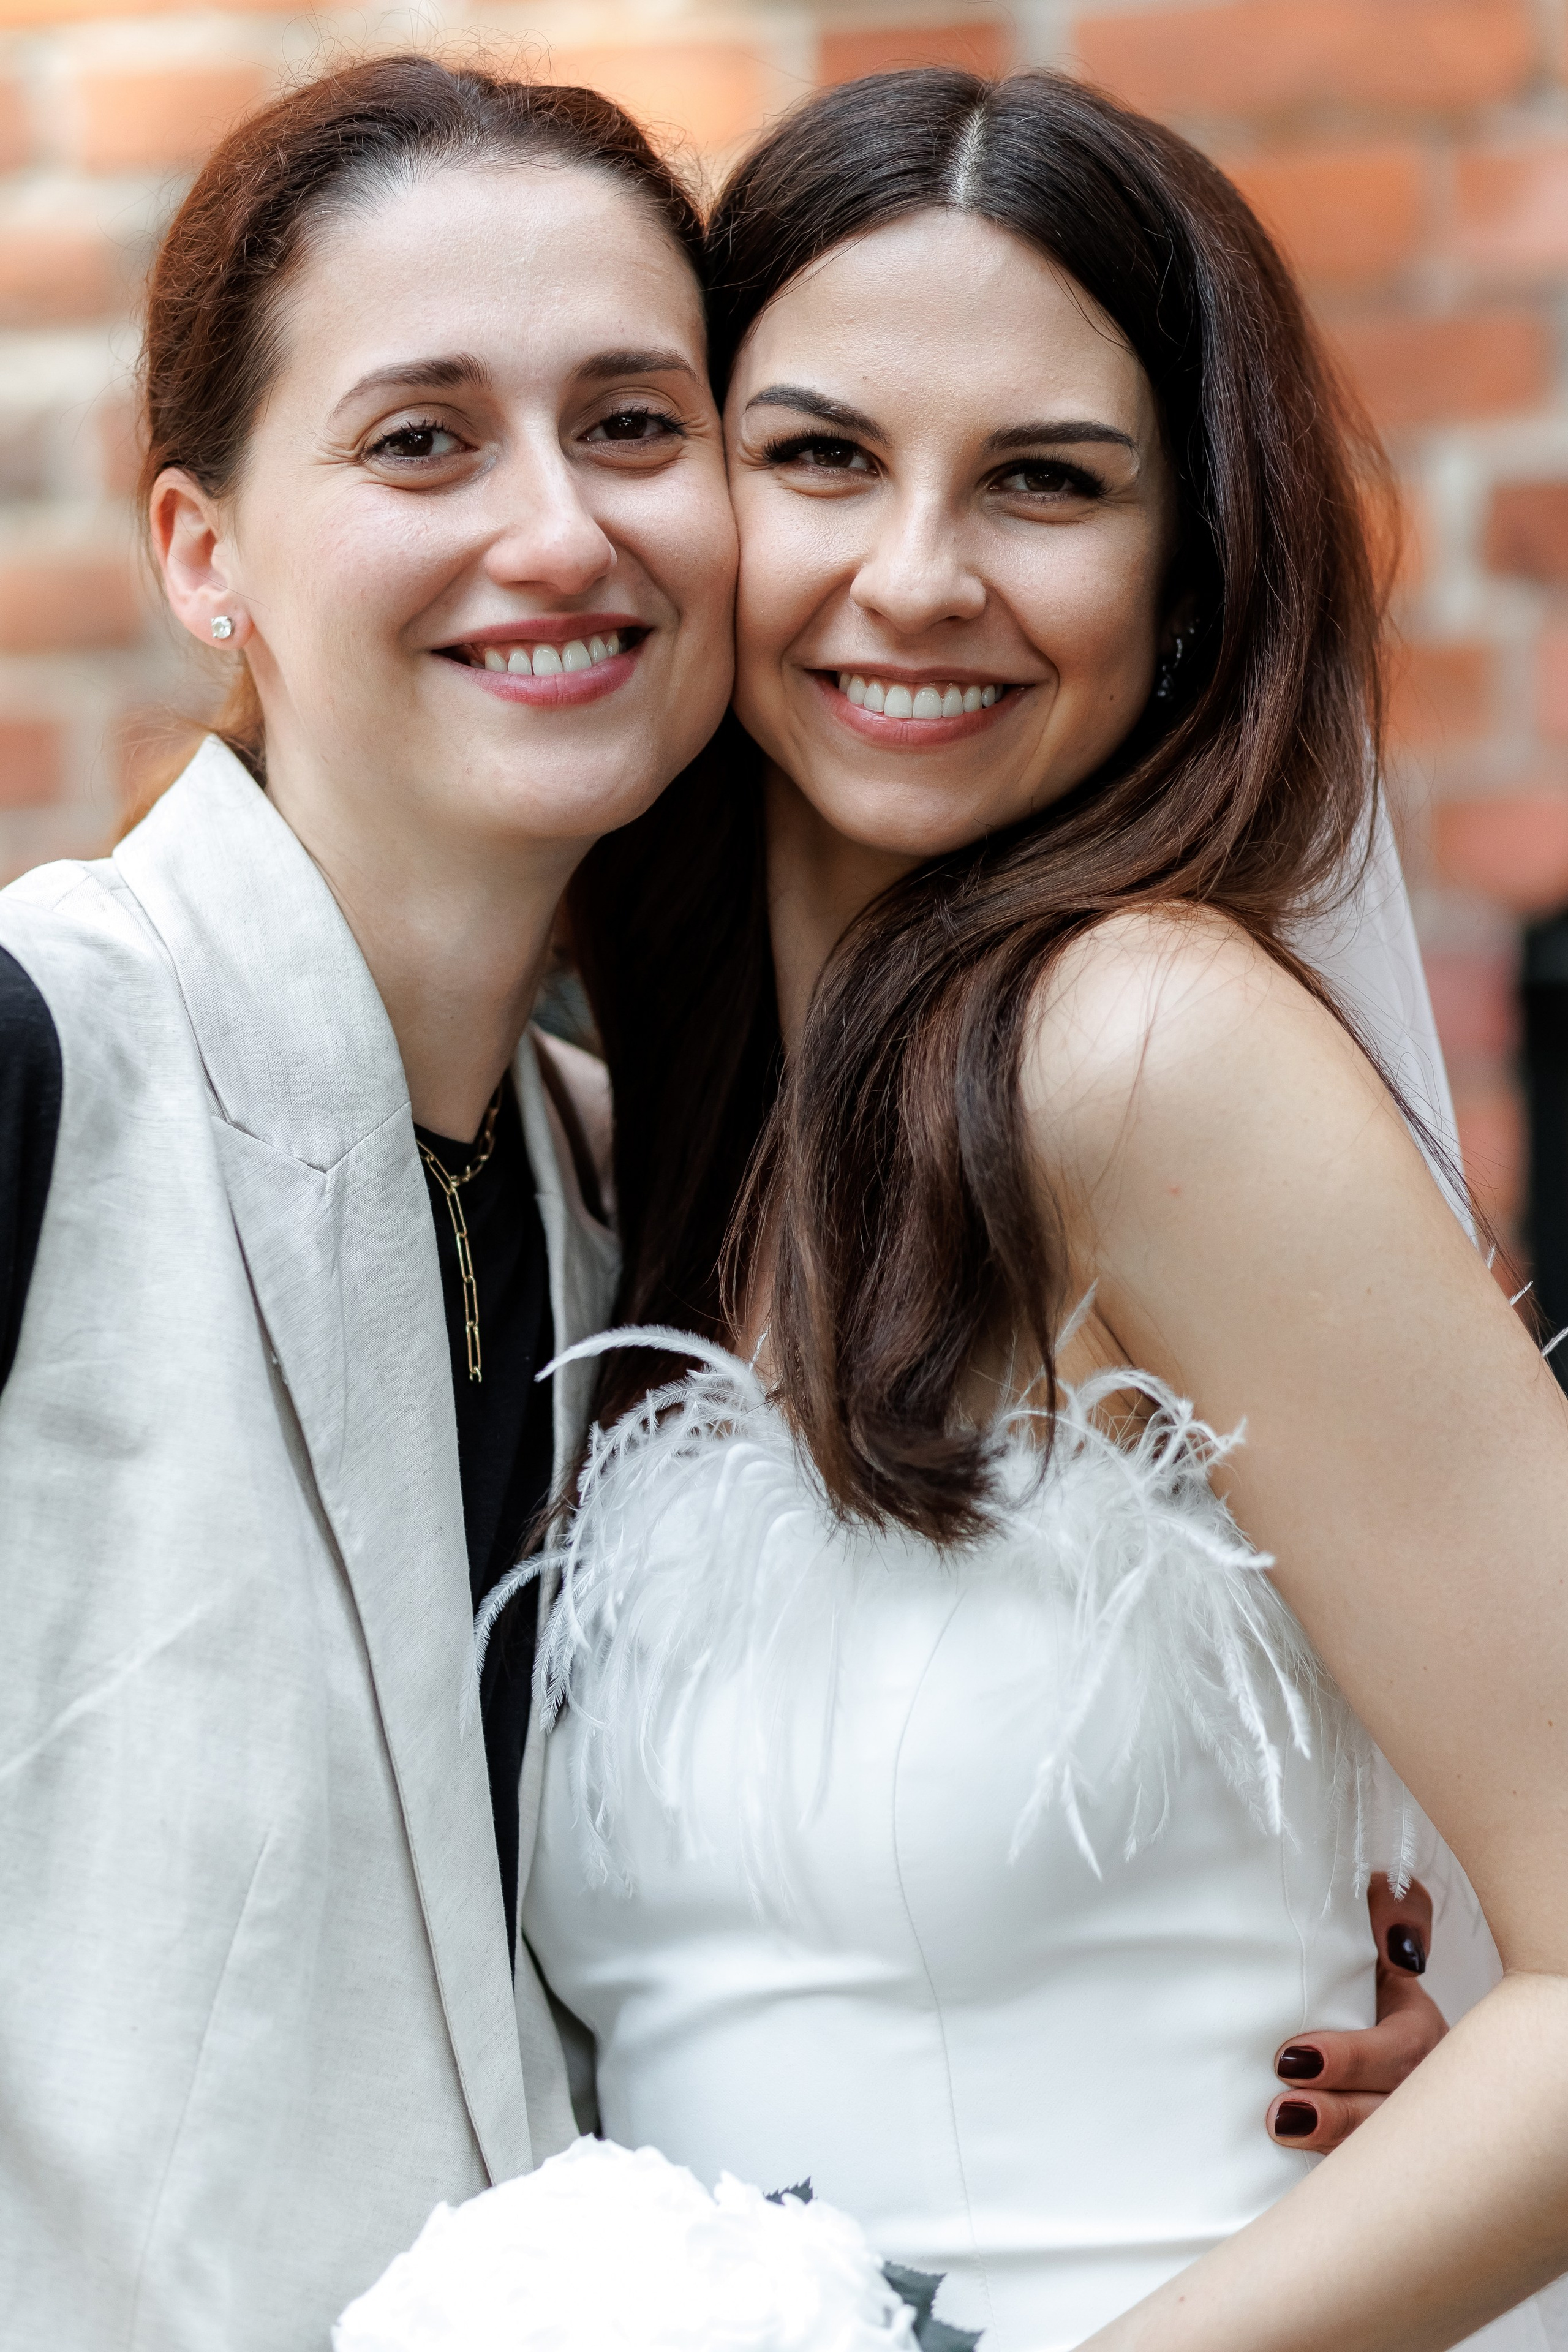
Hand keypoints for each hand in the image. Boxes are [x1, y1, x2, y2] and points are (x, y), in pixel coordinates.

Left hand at [1265, 1874, 1446, 2151]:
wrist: (1331, 1983)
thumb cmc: (1361, 1947)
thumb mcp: (1381, 1912)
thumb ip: (1397, 1910)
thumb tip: (1402, 1951)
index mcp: (1418, 2029)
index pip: (1402, 2051)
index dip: (1353, 2059)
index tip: (1293, 2057)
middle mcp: (1414, 2082)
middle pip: (1390, 2114)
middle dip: (1339, 2118)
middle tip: (1283, 2112)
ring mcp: (1391, 2118)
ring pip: (1374, 2150)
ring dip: (1329, 2148)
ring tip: (1280, 2131)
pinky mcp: (1362, 2144)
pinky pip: (1355, 2169)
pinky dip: (1325, 2174)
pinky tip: (1287, 2171)